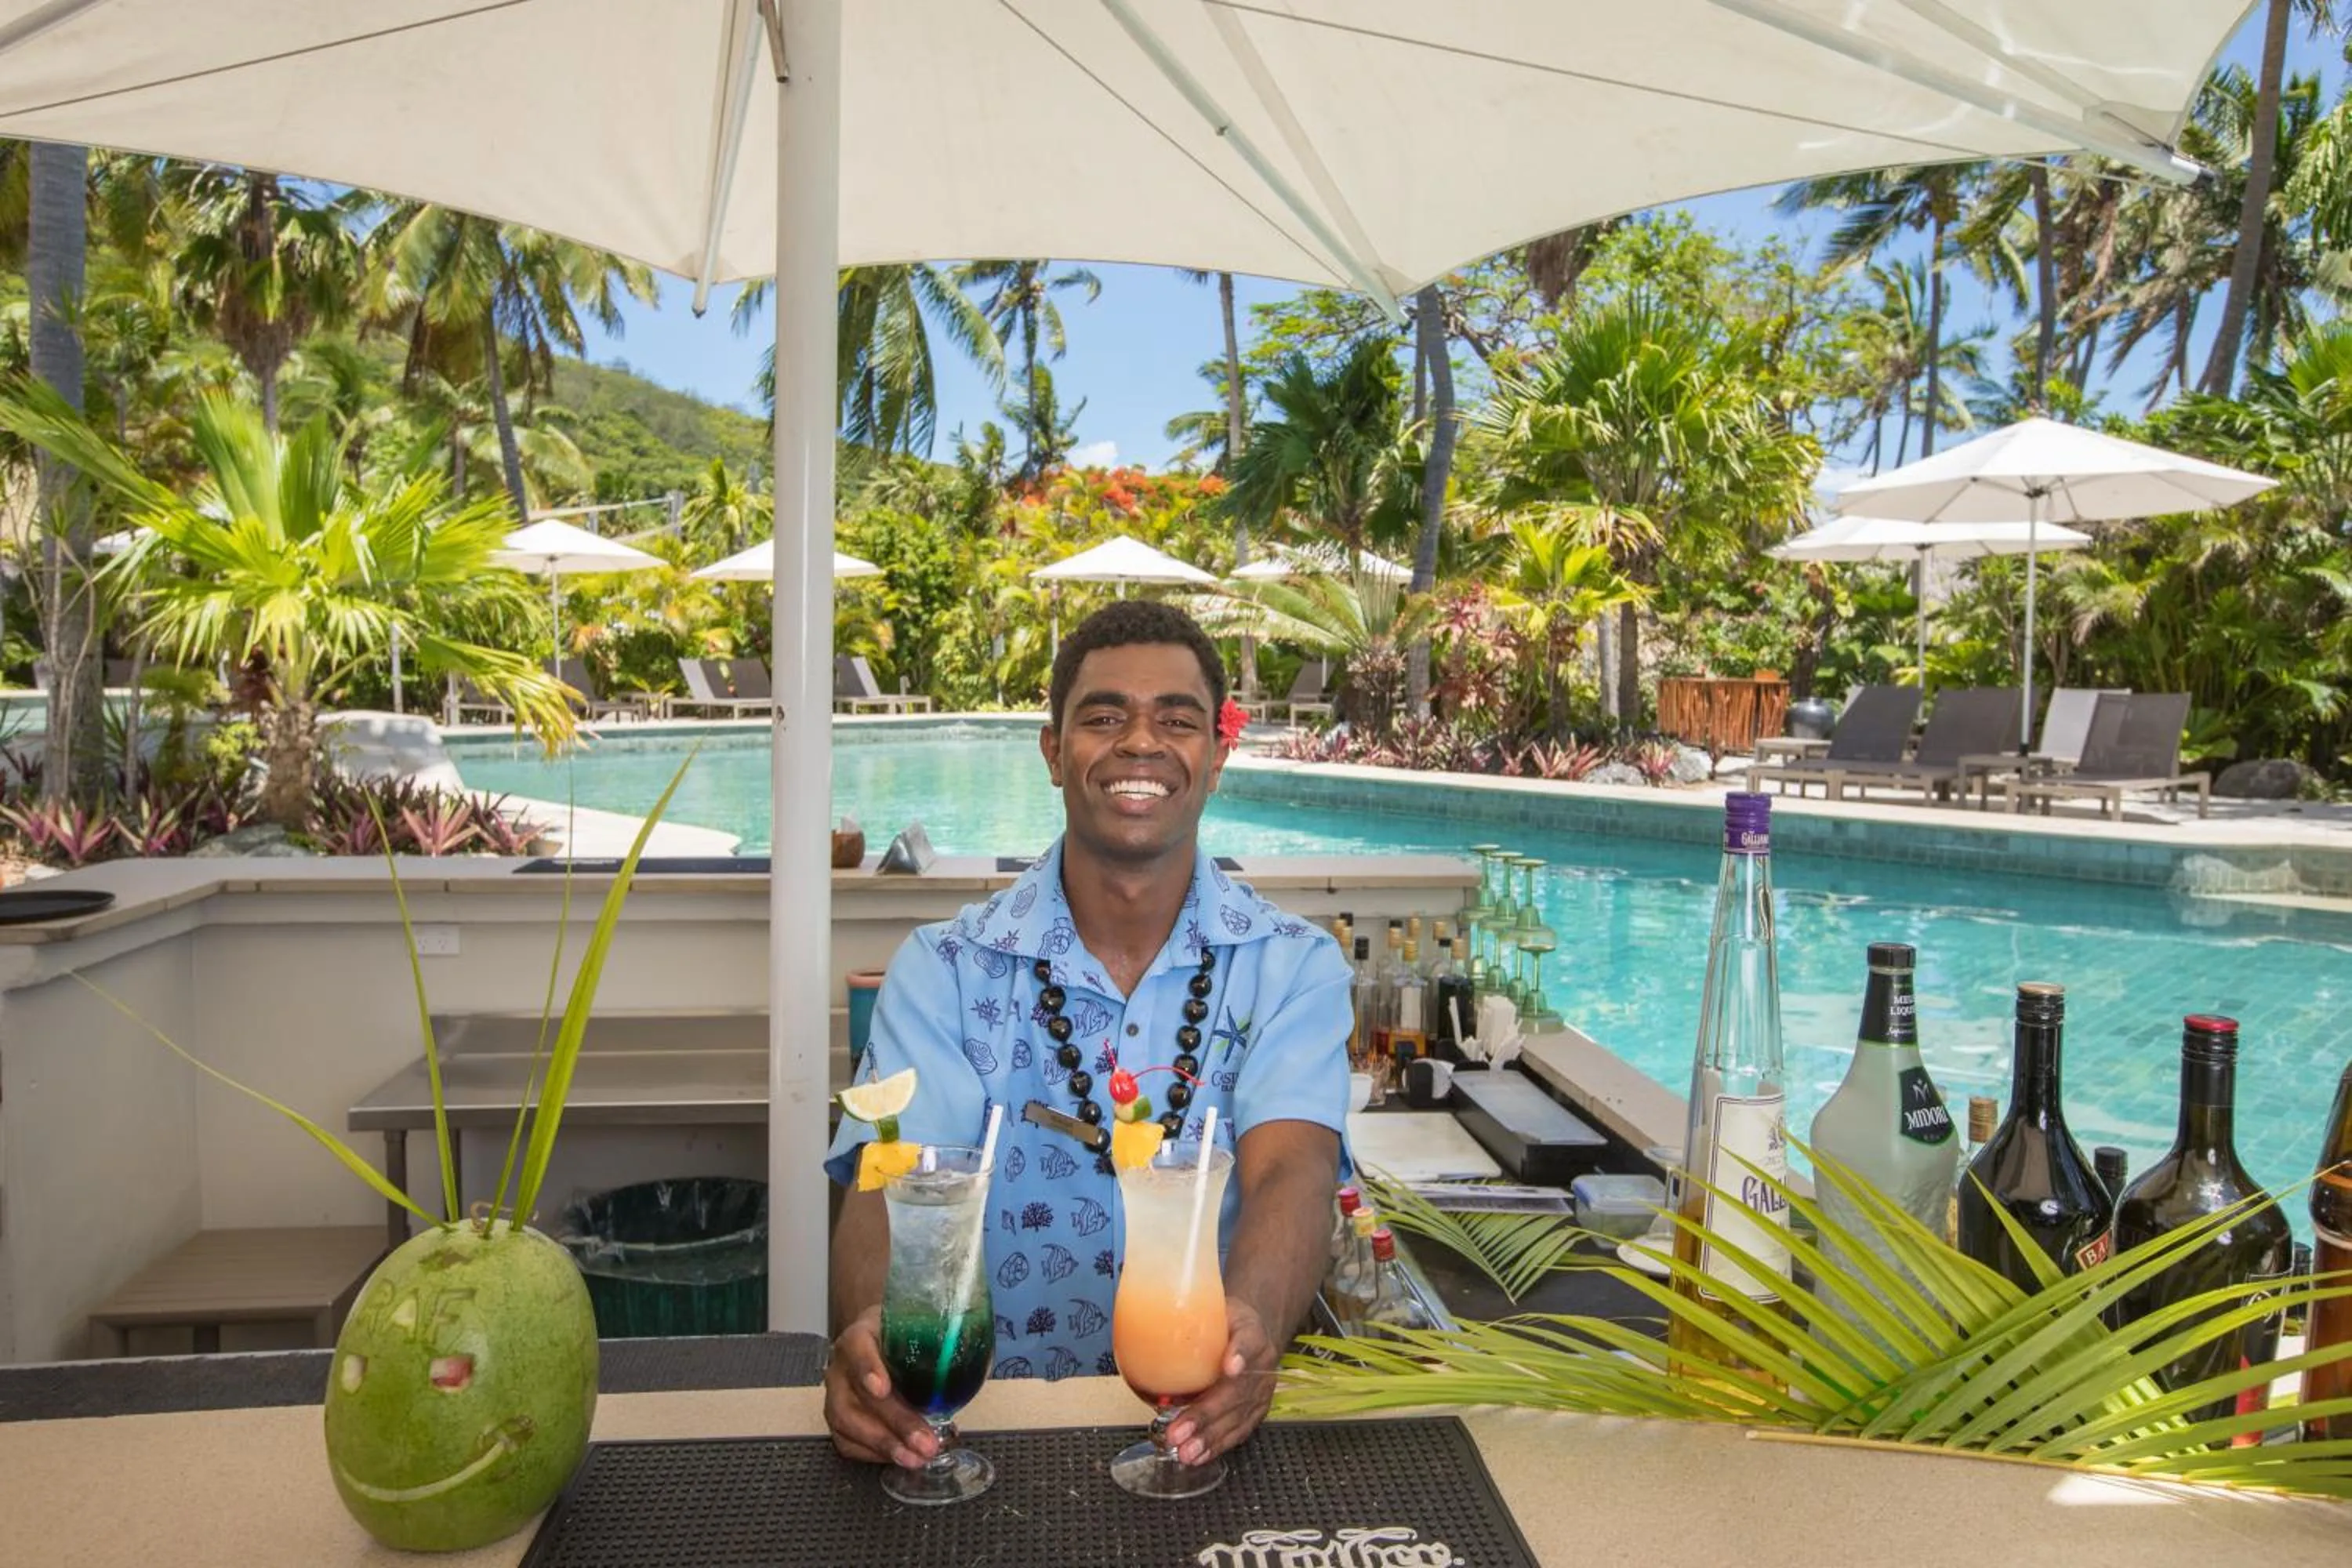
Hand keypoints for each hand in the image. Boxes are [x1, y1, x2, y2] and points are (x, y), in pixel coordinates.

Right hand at [822, 1306, 936, 1468]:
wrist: (879, 1343)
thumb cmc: (903, 1337)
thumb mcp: (920, 1328)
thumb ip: (942, 1342)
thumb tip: (978, 1365)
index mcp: (861, 1335)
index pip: (857, 1347)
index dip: (867, 1368)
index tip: (882, 1389)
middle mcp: (841, 1365)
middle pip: (857, 1396)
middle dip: (894, 1423)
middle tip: (925, 1443)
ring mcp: (835, 1394)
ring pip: (847, 1423)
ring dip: (884, 1445)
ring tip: (916, 1459)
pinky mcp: (837, 1420)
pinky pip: (846, 1443)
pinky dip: (873, 1455)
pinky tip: (901, 1459)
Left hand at [1164, 1297, 1275, 1465]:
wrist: (1255, 1333)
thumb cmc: (1227, 1321)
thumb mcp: (1216, 1307)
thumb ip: (1192, 1316)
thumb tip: (1145, 1324)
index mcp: (1252, 1333)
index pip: (1247, 1341)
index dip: (1239, 1354)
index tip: (1229, 1368)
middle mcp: (1262, 1365)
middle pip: (1236, 1391)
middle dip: (1206, 1414)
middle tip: (1178, 1432)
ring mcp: (1262, 1392)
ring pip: (1236, 1418)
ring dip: (1209, 1438)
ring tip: (1185, 1452)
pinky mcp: (1258, 1412)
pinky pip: (1238, 1432)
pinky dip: (1217, 1446)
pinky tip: (1198, 1456)